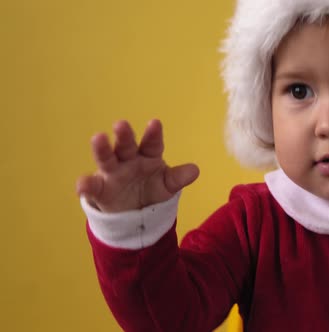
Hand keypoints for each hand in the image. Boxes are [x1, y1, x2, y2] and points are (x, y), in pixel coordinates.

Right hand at [76, 119, 198, 212]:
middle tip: (121, 124)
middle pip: (127, 146)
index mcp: (148, 155)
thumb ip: (178, 178)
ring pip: (106, 159)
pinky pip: (92, 186)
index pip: (152, 143)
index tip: (155, 123)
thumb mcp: (167, 185)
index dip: (153, 134)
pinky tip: (83, 184)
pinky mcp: (100, 189)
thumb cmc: (152, 189)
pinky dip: (86, 185)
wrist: (136, 212)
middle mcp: (129, 160)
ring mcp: (113, 173)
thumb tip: (195, 170)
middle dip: (124, 135)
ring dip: (102, 149)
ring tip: (98, 138)